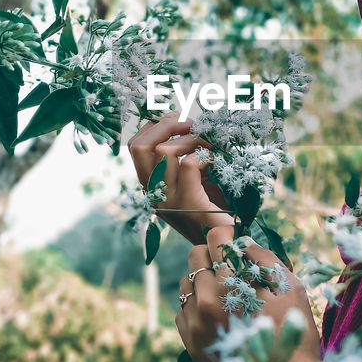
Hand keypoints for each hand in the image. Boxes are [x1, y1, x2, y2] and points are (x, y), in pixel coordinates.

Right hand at [127, 110, 233, 245]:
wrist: (225, 243)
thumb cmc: (212, 207)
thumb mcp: (192, 179)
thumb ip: (182, 156)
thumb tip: (182, 122)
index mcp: (151, 185)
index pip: (135, 147)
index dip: (154, 126)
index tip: (176, 117)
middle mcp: (154, 193)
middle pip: (142, 146)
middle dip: (167, 126)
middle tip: (192, 124)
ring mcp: (169, 200)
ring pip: (165, 151)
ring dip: (190, 138)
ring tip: (208, 144)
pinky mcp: (189, 204)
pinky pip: (189, 164)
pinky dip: (204, 154)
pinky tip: (216, 161)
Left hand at [176, 223, 321, 361]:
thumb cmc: (292, 331)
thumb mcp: (288, 286)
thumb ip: (263, 258)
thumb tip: (242, 242)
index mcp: (228, 285)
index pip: (215, 239)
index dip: (228, 234)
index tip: (235, 238)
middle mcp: (204, 304)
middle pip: (195, 257)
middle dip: (213, 254)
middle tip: (231, 264)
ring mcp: (194, 326)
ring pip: (185, 284)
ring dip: (202, 280)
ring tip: (224, 290)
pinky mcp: (191, 344)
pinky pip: (182, 311)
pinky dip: (196, 306)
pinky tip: (218, 314)